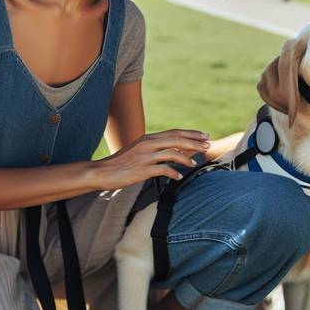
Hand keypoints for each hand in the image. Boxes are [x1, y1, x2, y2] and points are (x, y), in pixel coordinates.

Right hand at [93, 129, 209, 188]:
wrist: (102, 172)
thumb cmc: (121, 164)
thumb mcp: (139, 151)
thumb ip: (155, 150)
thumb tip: (175, 152)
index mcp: (148, 139)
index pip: (174, 132)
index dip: (190, 133)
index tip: (204, 135)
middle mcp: (148, 144)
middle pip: (176, 139)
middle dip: (194, 142)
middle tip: (207, 146)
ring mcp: (145, 157)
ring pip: (172, 153)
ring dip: (186, 158)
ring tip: (193, 164)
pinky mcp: (142, 169)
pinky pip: (162, 169)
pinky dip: (172, 172)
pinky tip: (178, 177)